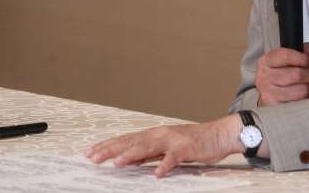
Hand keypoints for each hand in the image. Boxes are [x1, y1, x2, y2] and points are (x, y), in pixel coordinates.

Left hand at [85, 114, 241, 176]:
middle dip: (111, 149)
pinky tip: (157, 173)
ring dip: (132, 154)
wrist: (218, 135)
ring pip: (148, 147)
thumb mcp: (166, 147)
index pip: (126, 139)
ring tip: (117, 163)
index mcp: (154, 134)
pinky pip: (174, 158)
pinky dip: (165, 165)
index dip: (107, 145)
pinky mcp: (186, 148)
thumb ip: (149, 152)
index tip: (90, 152)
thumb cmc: (193, 142)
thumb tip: (129, 159)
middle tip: (93, 157)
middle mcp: (160, 134)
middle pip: (131, 141)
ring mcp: (172, 140)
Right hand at [255, 43, 308, 106]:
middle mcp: (264, 76)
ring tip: (303, 87)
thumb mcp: (290, 60)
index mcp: (266, 61)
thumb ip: (305, 51)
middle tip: (308, 76)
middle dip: (308, 75)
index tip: (307, 62)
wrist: (270, 97)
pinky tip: (298, 97)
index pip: (286, 55)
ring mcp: (268, 93)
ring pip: (302, 90)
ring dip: (308, 88)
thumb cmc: (281, 76)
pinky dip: (304, 100)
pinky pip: (300, 103)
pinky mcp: (276, 107)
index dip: (303, 58)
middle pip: (297, 74)